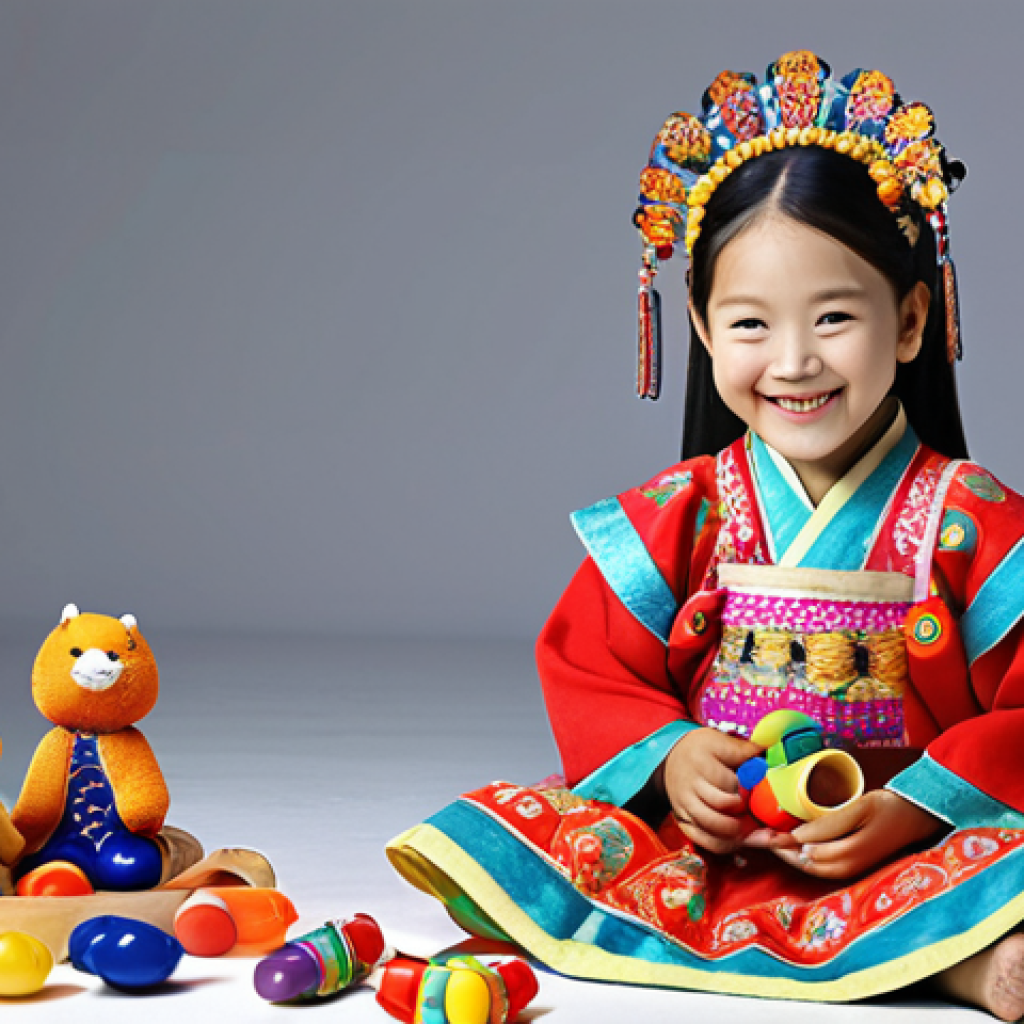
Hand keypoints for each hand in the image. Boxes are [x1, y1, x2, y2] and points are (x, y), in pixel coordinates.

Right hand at [661, 728, 762, 854]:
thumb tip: (771, 749)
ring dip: (740, 831)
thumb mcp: (720, 742)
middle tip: (762, 811)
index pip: (730, 782)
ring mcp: (686, 807)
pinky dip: (728, 844)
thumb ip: (744, 749)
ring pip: (716, 828)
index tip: (764, 790)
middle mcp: (690, 787)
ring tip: (754, 825)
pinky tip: (741, 838)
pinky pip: (707, 842)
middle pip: (723, 806)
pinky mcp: (684, 823)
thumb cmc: (701, 750)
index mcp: (700, 763)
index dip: (751, 790)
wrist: (671, 761)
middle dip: (747, 811)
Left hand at [772, 789, 944, 878]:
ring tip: (769, 839)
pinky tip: (792, 843)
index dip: (781, 842)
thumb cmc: (888, 808)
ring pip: (812, 868)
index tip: (761, 833)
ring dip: (789, 854)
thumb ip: (830, 824)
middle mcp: (848, 867)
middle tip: (757, 836)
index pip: (806, 851)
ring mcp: (851, 869)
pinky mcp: (852, 865)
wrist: (916, 818)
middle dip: (780, 850)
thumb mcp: (860, 809)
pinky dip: (803, 856)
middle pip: (805, 864)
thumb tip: (799, 837)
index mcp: (850, 853)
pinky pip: (822, 866)